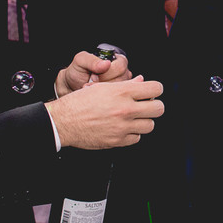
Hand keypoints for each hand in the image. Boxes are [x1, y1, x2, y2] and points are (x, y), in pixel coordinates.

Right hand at [45, 77, 163, 149]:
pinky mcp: (118, 141)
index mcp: (122, 92)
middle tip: (146, 105)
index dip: (155, 89)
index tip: (151, 92)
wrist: (63, 121)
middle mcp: (125, 109)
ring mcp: (122, 127)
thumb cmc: (79, 103)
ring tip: (133, 118)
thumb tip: (141, 81)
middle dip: (154, 106)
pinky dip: (133, 134)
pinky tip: (124, 128)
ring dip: (144, 121)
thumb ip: (126, 84)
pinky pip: (137, 138)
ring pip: (150, 125)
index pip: (156, 89)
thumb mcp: (102, 87)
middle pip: (159, 109)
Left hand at [55, 50, 132, 95]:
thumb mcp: (81, 61)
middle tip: (90, 81)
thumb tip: (106, 64)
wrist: (71, 86)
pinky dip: (102, 98)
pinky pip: (114, 99)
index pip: (120, 67)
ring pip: (117, 90)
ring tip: (90, 87)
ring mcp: (121, 86)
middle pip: (120, 80)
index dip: (106, 73)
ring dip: (101, 91)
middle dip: (102, 82)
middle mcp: (123, 73)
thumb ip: (92, 60)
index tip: (93, 75)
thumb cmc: (77, 72)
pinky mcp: (117, 97)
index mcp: (118, 60)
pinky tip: (94, 94)